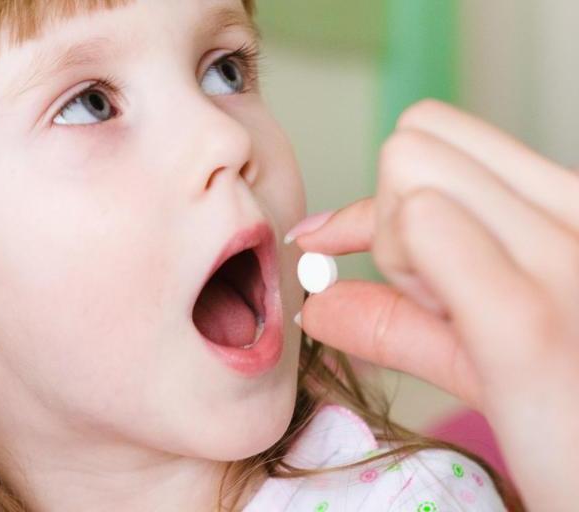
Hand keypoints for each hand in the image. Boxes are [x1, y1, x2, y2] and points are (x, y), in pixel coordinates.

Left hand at [291, 100, 578, 508]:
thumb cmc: (573, 421)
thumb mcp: (492, 352)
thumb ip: (404, 318)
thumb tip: (316, 303)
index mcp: (569, 209)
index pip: (431, 132)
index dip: (378, 194)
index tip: (346, 246)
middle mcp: (573, 214)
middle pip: (410, 144)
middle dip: (389, 217)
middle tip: (429, 296)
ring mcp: (559, 261)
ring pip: (407, 180)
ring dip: (401, 254)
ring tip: (462, 323)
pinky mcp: (528, 326)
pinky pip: (422, 227)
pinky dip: (406, 271)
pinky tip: (449, 328)